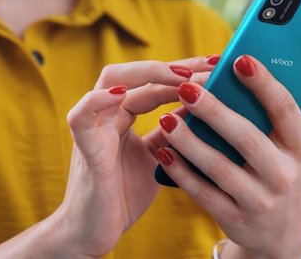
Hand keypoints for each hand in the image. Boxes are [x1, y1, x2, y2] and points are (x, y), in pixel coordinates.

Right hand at [56, 55, 219, 257]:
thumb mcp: (158, 157)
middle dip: (173, 66)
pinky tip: (121, 93)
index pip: (154, 81)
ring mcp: (94, 128)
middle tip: (210, 65)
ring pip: (110, 81)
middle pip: (135, 73)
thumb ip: (173, 132)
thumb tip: (204, 107)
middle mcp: (108, 115)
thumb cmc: (124, 196)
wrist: (95, 235)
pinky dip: (97, 101)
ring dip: (147, 74)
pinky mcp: (84, 149)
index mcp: (124, 115)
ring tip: (182, 75)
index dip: (185, 71)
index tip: (218, 65)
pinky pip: (81, 117)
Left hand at [155, 55, 300, 258]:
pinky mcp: (235, 218)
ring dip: (190, 142)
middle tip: (187, 86)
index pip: (284, 110)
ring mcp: (259, 200)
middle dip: (215, 111)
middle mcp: (284, 175)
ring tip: (166, 118)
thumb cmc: (294, 173)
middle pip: (246, 137)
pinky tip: (163, 151)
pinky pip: (204, 193)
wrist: (283, 235)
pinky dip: (182, 173)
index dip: (263, 84)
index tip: (240, 59)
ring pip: (220, 167)